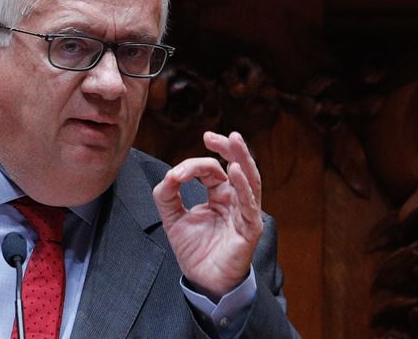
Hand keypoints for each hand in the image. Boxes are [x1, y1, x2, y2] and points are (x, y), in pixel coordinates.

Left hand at [152, 131, 262, 299]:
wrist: (202, 281)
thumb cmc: (194, 250)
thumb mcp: (173, 218)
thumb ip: (167, 195)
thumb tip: (169, 174)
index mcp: (219, 195)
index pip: (211, 170)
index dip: (194, 166)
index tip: (176, 175)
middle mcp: (235, 200)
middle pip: (237, 167)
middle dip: (228, 148)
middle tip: (213, 136)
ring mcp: (245, 213)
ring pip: (250, 179)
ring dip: (242, 158)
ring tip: (234, 141)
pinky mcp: (250, 228)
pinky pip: (249, 204)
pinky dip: (244, 186)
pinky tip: (235, 171)